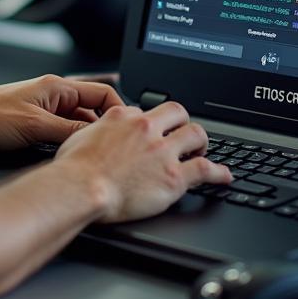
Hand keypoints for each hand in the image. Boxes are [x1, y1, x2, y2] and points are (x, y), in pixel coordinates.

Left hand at [0, 74, 124, 152]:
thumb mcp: (35, 126)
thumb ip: (68, 132)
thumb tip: (97, 139)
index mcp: (59, 88)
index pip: (102, 93)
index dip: (117, 111)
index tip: (124, 131)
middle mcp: (55, 98)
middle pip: (92, 112)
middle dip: (102, 130)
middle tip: (111, 150)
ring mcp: (46, 113)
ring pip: (78, 126)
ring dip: (83, 140)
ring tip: (92, 157)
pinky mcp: (37, 127)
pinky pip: (63, 136)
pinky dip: (69, 146)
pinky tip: (69, 159)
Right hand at [54, 101, 231, 222]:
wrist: (81, 188)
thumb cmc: (74, 169)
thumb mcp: (82, 135)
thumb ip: (99, 130)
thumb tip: (101, 133)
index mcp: (124, 116)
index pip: (148, 110)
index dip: (154, 121)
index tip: (156, 129)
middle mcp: (147, 129)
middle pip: (178, 112)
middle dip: (183, 123)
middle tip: (183, 134)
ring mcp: (162, 152)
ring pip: (196, 135)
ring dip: (201, 143)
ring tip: (202, 151)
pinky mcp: (173, 177)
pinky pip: (205, 169)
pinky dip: (218, 172)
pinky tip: (223, 176)